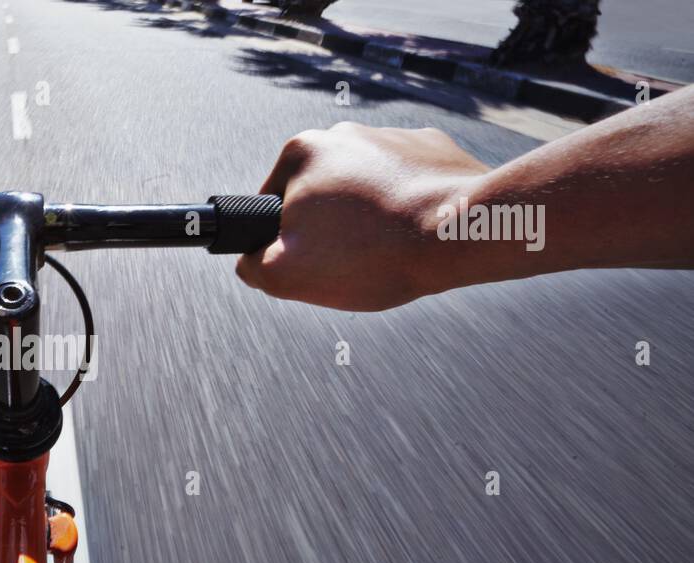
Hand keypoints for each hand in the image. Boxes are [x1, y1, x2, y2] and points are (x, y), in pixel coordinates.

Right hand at [236, 122, 490, 310]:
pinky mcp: (433, 150)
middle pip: (319, 197)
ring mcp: (392, 138)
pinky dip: (407, 209)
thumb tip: (251, 262)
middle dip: (329, 229)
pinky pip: (405, 185)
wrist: (465, 231)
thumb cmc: (374, 252)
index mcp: (301, 152)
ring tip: (389, 251)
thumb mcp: (286, 274)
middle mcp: (344, 134)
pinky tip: (417, 235)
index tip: (310, 261)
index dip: (283, 241)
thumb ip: (252, 267)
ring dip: (369, 220)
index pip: (272, 205)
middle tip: (351, 262)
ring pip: (363, 191)